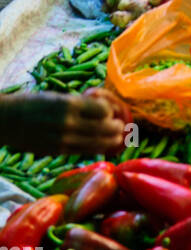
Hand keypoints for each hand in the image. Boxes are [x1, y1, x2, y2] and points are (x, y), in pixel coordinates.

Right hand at [0, 88, 128, 155]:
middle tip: (121, 125)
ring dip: (110, 141)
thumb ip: (79, 104)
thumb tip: (102, 109)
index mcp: (68, 105)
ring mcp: (62, 141)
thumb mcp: (58, 97)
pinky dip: (96, 148)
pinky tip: (102, 145)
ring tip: (117, 137)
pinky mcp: (57, 152)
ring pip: (96, 144)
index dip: (111, 110)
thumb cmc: (33, 103)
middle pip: (103, 129)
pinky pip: (83, 151)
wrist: (8, 121)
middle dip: (116, 128)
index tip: (112, 109)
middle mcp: (67, 124)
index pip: (103, 111)